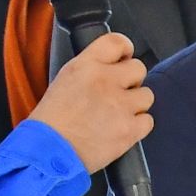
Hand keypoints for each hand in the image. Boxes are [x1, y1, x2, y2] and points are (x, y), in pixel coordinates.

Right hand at [35, 30, 152, 173]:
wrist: (47, 153)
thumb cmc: (51, 121)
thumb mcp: (65, 80)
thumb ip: (90, 69)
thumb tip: (112, 66)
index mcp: (86, 66)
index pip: (117, 42)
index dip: (125, 50)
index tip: (124, 59)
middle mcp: (106, 81)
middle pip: (139, 68)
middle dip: (131, 81)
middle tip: (118, 94)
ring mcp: (120, 106)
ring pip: (147, 95)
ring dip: (135, 105)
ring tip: (117, 115)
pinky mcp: (129, 130)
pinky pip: (148, 121)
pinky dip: (137, 127)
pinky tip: (121, 130)